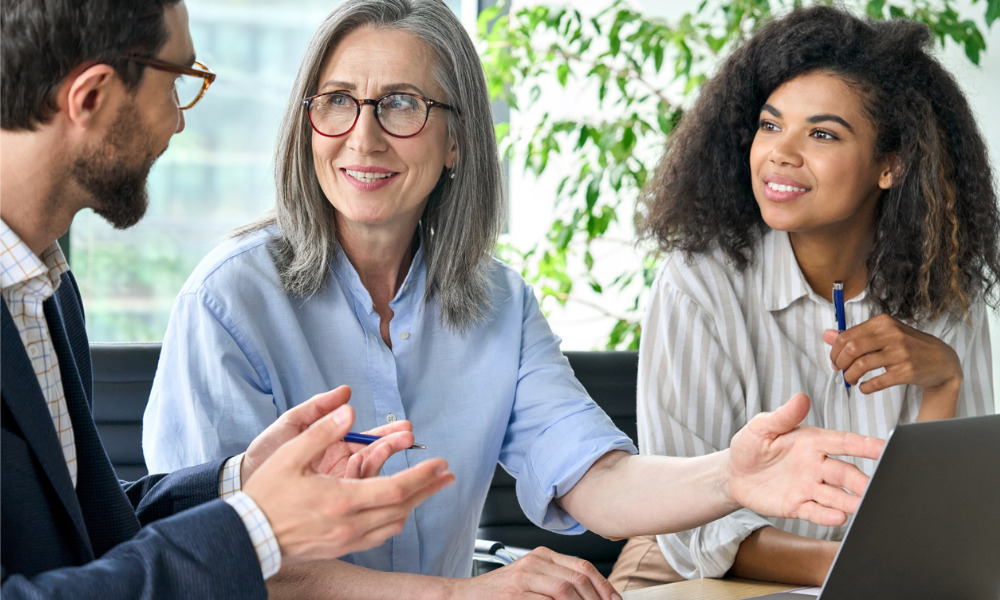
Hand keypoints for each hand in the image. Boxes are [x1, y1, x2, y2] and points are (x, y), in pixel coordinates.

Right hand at [243, 403, 454, 564]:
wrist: (248, 535)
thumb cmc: (267, 494)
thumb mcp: (291, 454)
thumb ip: (323, 431)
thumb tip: (349, 410)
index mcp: (343, 499)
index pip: (396, 488)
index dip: (423, 476)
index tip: (440, 464)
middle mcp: (350, 523)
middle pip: (402, 507)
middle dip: (428, 490)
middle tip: (447, 477)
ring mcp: (346, 540)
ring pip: (393, 524)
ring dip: (412, 505)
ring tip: (425, 490)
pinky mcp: (340, 548)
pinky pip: (377, 536)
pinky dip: (392, 519)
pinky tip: (395, 510)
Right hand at [451, 547, 620, 599]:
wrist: (464, 597)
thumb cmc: (500, 594)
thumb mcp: (532, 581)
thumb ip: (558, 583)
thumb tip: (591, 596)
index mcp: (543, 556)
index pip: (584, 567)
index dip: (604, 587)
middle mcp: (535, 562)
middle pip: (578, 579)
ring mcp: (523, 578)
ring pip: (566, 591)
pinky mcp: (515, 594)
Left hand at [729, 394, 884, 526]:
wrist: (733, 473)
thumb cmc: (750, 445)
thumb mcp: (761, 427)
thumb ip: (782, 416)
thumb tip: (801, 397)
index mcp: (812, 442)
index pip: (843, 442)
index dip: (864, 445)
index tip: (885, 447)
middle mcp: (816, 465)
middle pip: (845, 473)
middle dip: (860, 481)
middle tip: (872, 488)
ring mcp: (809, 487)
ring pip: (836, 495)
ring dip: (850, 501)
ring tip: (861, 506)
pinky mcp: (798, 506)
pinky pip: (816, 511)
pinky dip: (827, 515)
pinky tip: (838, 517)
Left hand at [823, 313, 961, 398]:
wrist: (942, 360)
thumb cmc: (908, 346)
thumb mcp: (883, 335)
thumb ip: (855, 335)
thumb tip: (826, 335)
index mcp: (883, 322)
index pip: (846, 335)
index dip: (835, 351)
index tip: (835, 361)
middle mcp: (892, 334)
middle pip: (851, 349)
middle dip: (840, 363)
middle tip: (841, 371)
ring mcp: (901, 352)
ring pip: (861, 365)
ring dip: (850, 376)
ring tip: (851, 380)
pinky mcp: (907, 371)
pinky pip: (877, 382)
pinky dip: (865, 387)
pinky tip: (864, 387)